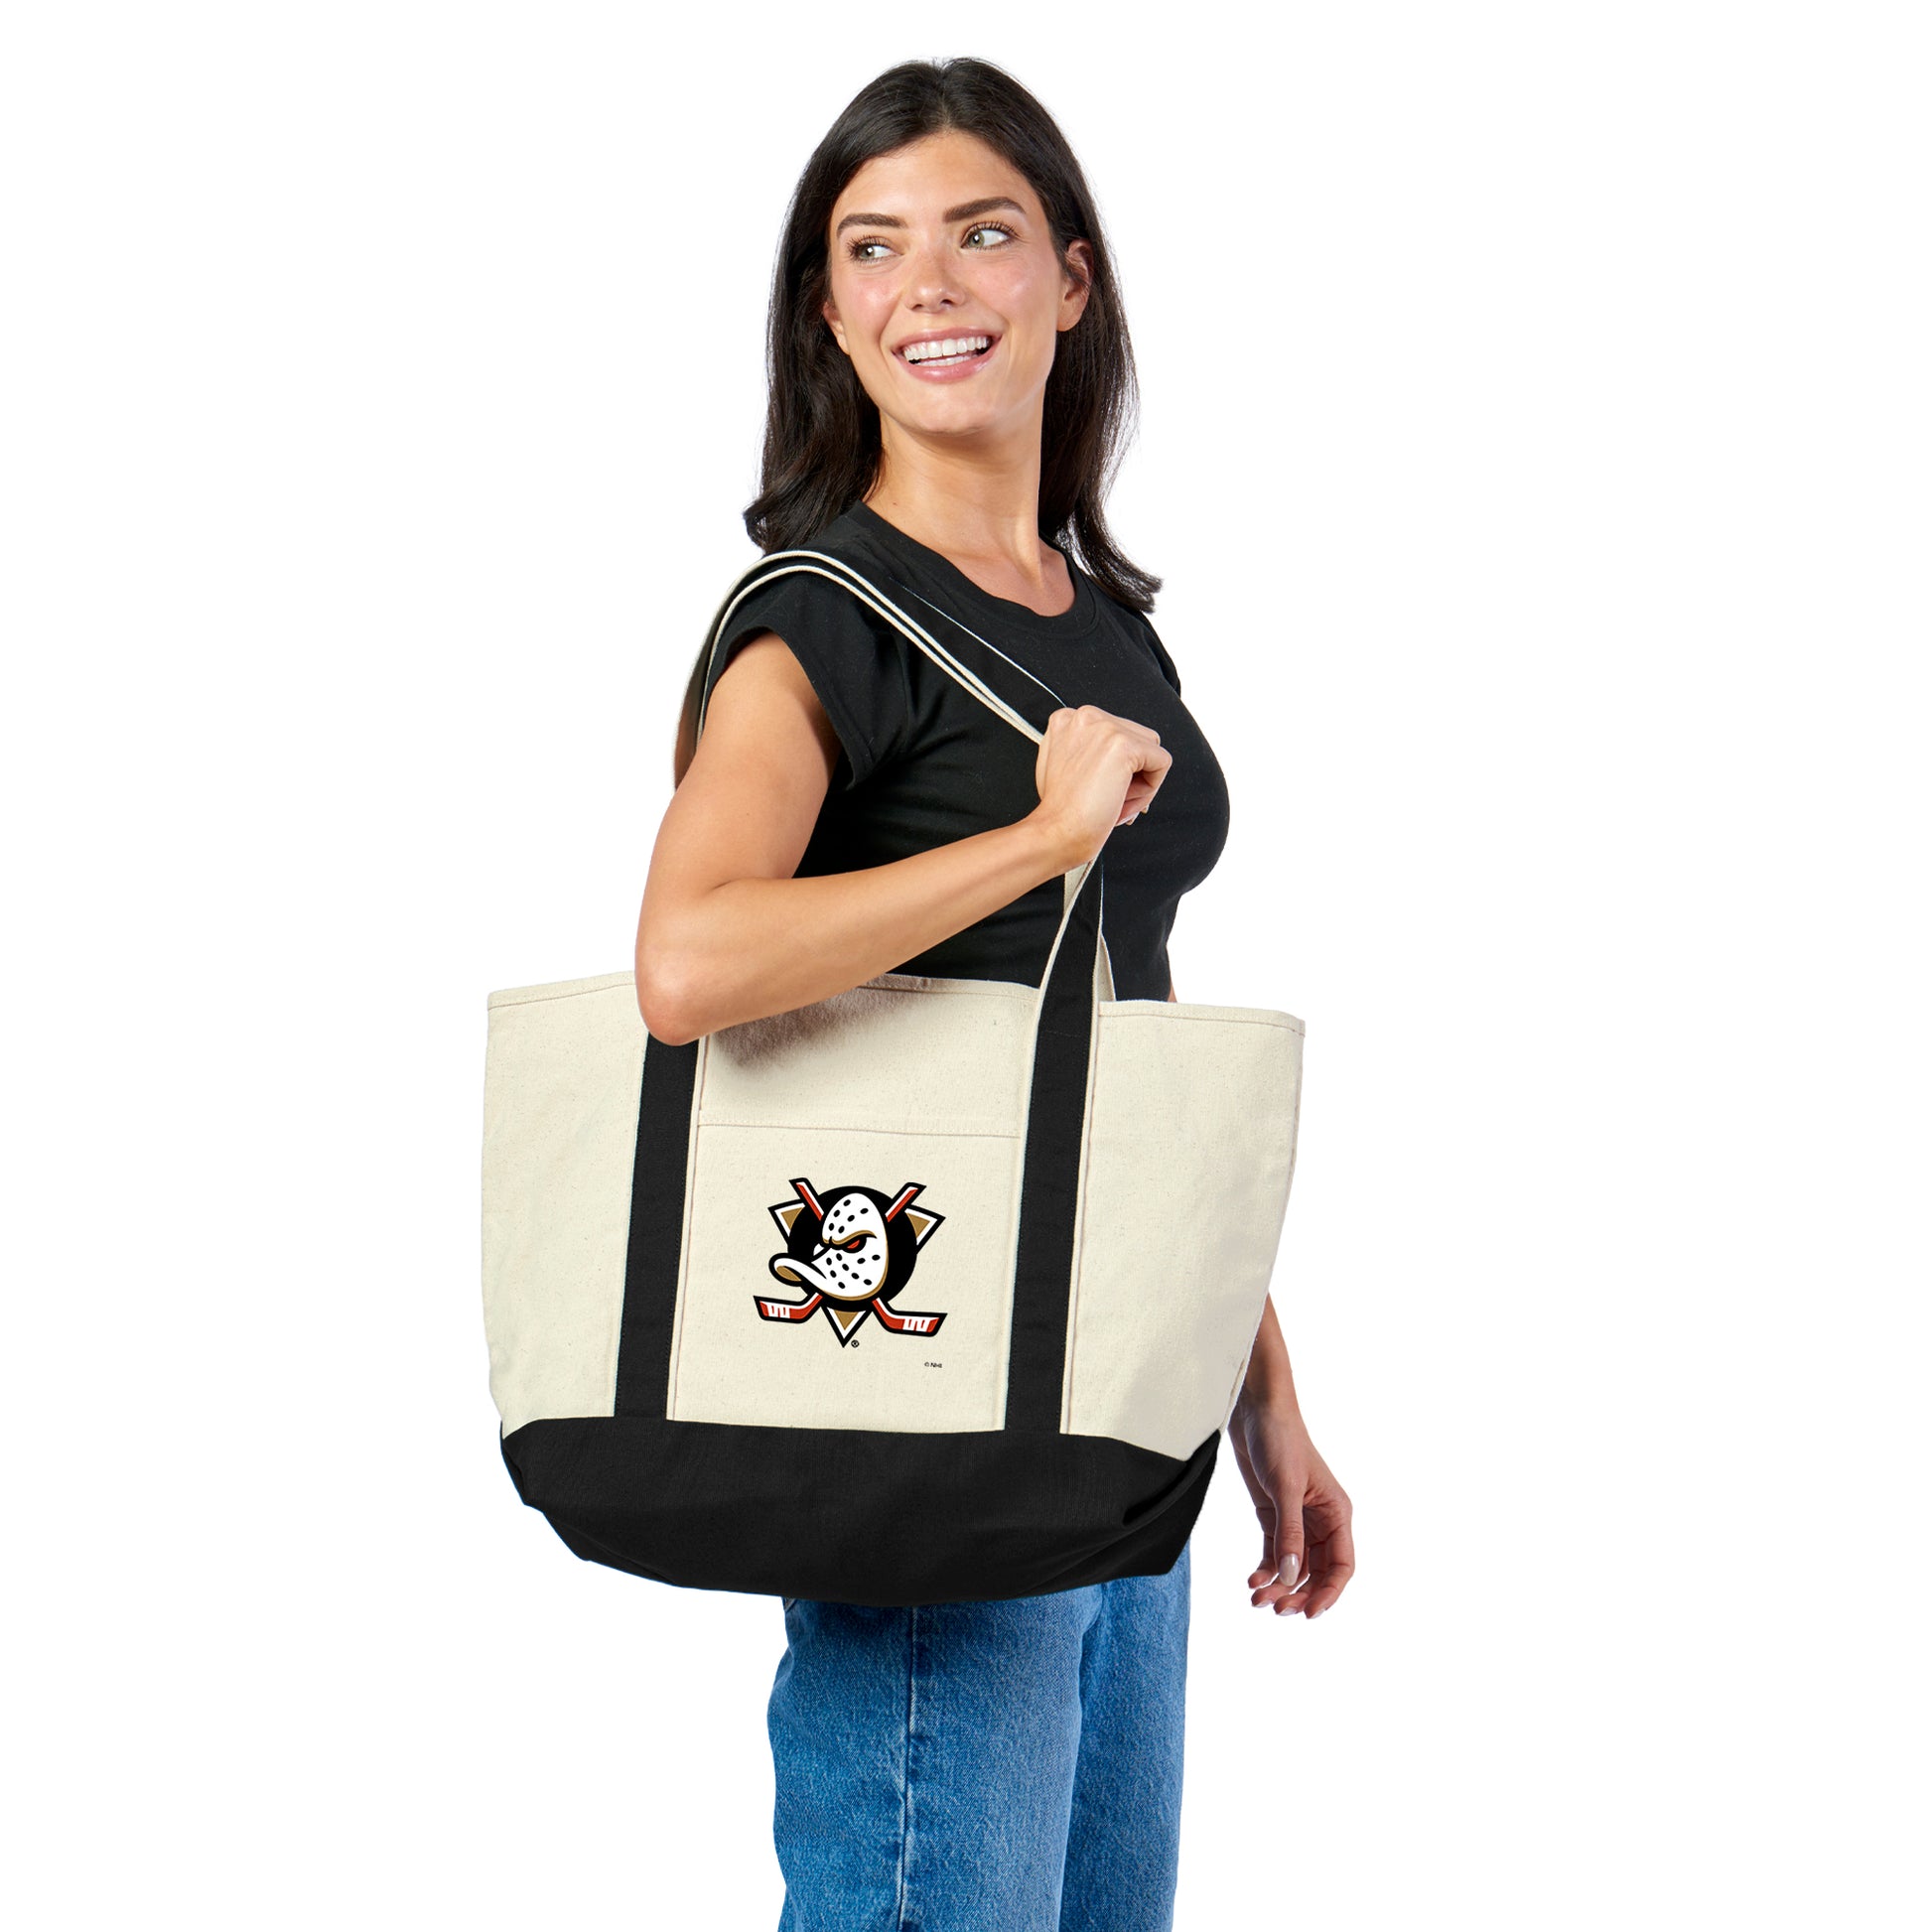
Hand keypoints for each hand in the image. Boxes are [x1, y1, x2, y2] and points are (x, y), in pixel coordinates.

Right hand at [1029, 703, 1172, 866]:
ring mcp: (1105, 728)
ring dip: (1140, 782)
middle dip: (1130, 774)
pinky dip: (1151, 789)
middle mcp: (1085, 717)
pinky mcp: (1124, 745)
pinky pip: (1162, 763)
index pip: (1115, 734)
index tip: (1102, 789)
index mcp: (1068, 720)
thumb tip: (1117, 757)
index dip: (1116, 768)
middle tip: (1110, 800)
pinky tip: (1123, 802)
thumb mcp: (1064, 766)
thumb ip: (1086, 751)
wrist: (1055, 831)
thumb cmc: (1060, 810)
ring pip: (1151, 750)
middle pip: (1136, 739)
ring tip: (1115, 802)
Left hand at [1227, 1393, 1355, 1619]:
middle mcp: (1321, 1521)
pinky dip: (1266, 1569)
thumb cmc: (1280, 1440)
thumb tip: (1291, 1577)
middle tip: (1276, 1610)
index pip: (1342, 1565)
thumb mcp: (1285, 1488)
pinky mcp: (1274, 1515)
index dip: (1329, 1593)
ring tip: (1256, 1599)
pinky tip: (1253, 1580)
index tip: (1309, 1614)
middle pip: (1317, 1571)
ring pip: (1294, 1566)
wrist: (1256, 1412)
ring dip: (1279, 1585)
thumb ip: (1289, 1533)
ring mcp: (1297, 1520)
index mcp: (1337, 1513)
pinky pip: (1275, 1552)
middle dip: (1299, 1593)